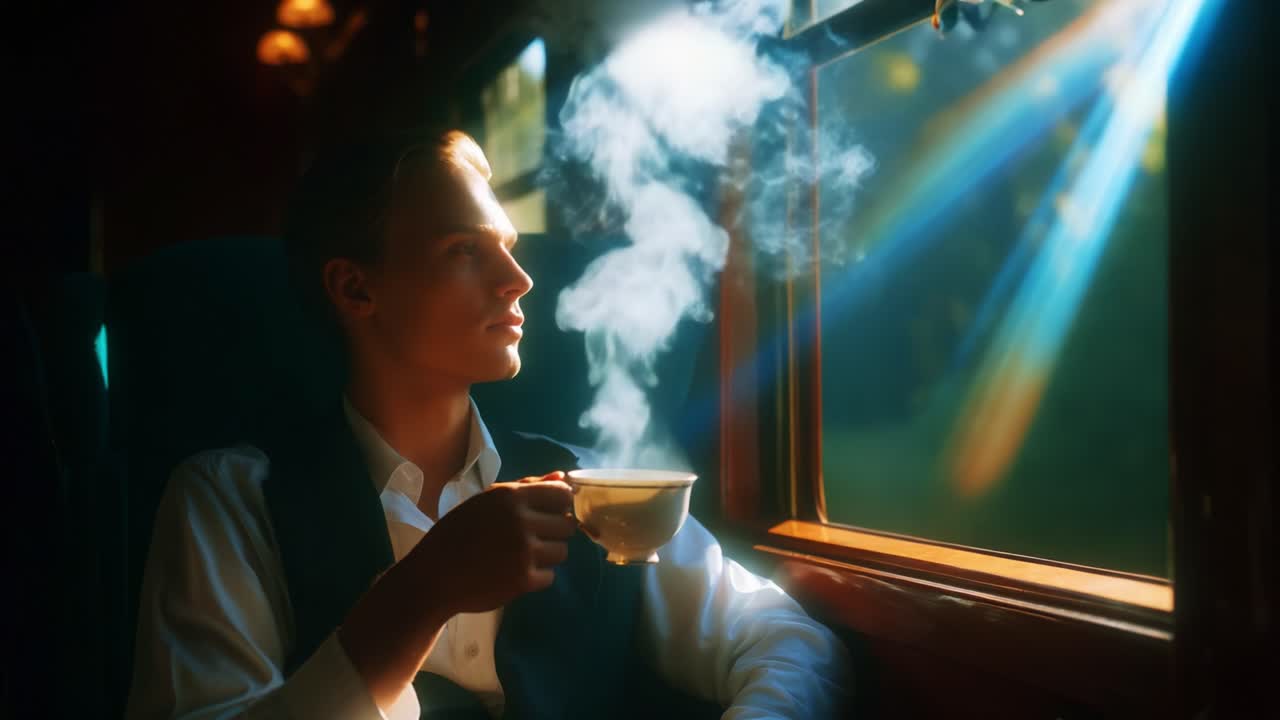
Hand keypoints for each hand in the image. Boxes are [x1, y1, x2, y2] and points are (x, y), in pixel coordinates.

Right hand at [406, 471, 576, 615]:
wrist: (434, 575)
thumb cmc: (458, 532)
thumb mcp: (487, 500)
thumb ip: (527, 486)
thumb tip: (562, 476)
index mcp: (511, 496)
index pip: (563, 494)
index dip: (561, 504)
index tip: (549, 513)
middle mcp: (521, 521)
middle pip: (567, 525)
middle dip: (553, 531)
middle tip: (531, 537)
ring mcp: (524, 552)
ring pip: (562, 551)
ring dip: (547, 555)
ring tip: (521, 555)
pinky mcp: (524, 580)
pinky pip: (550, 576)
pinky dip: (536, 577)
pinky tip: (515, 573)